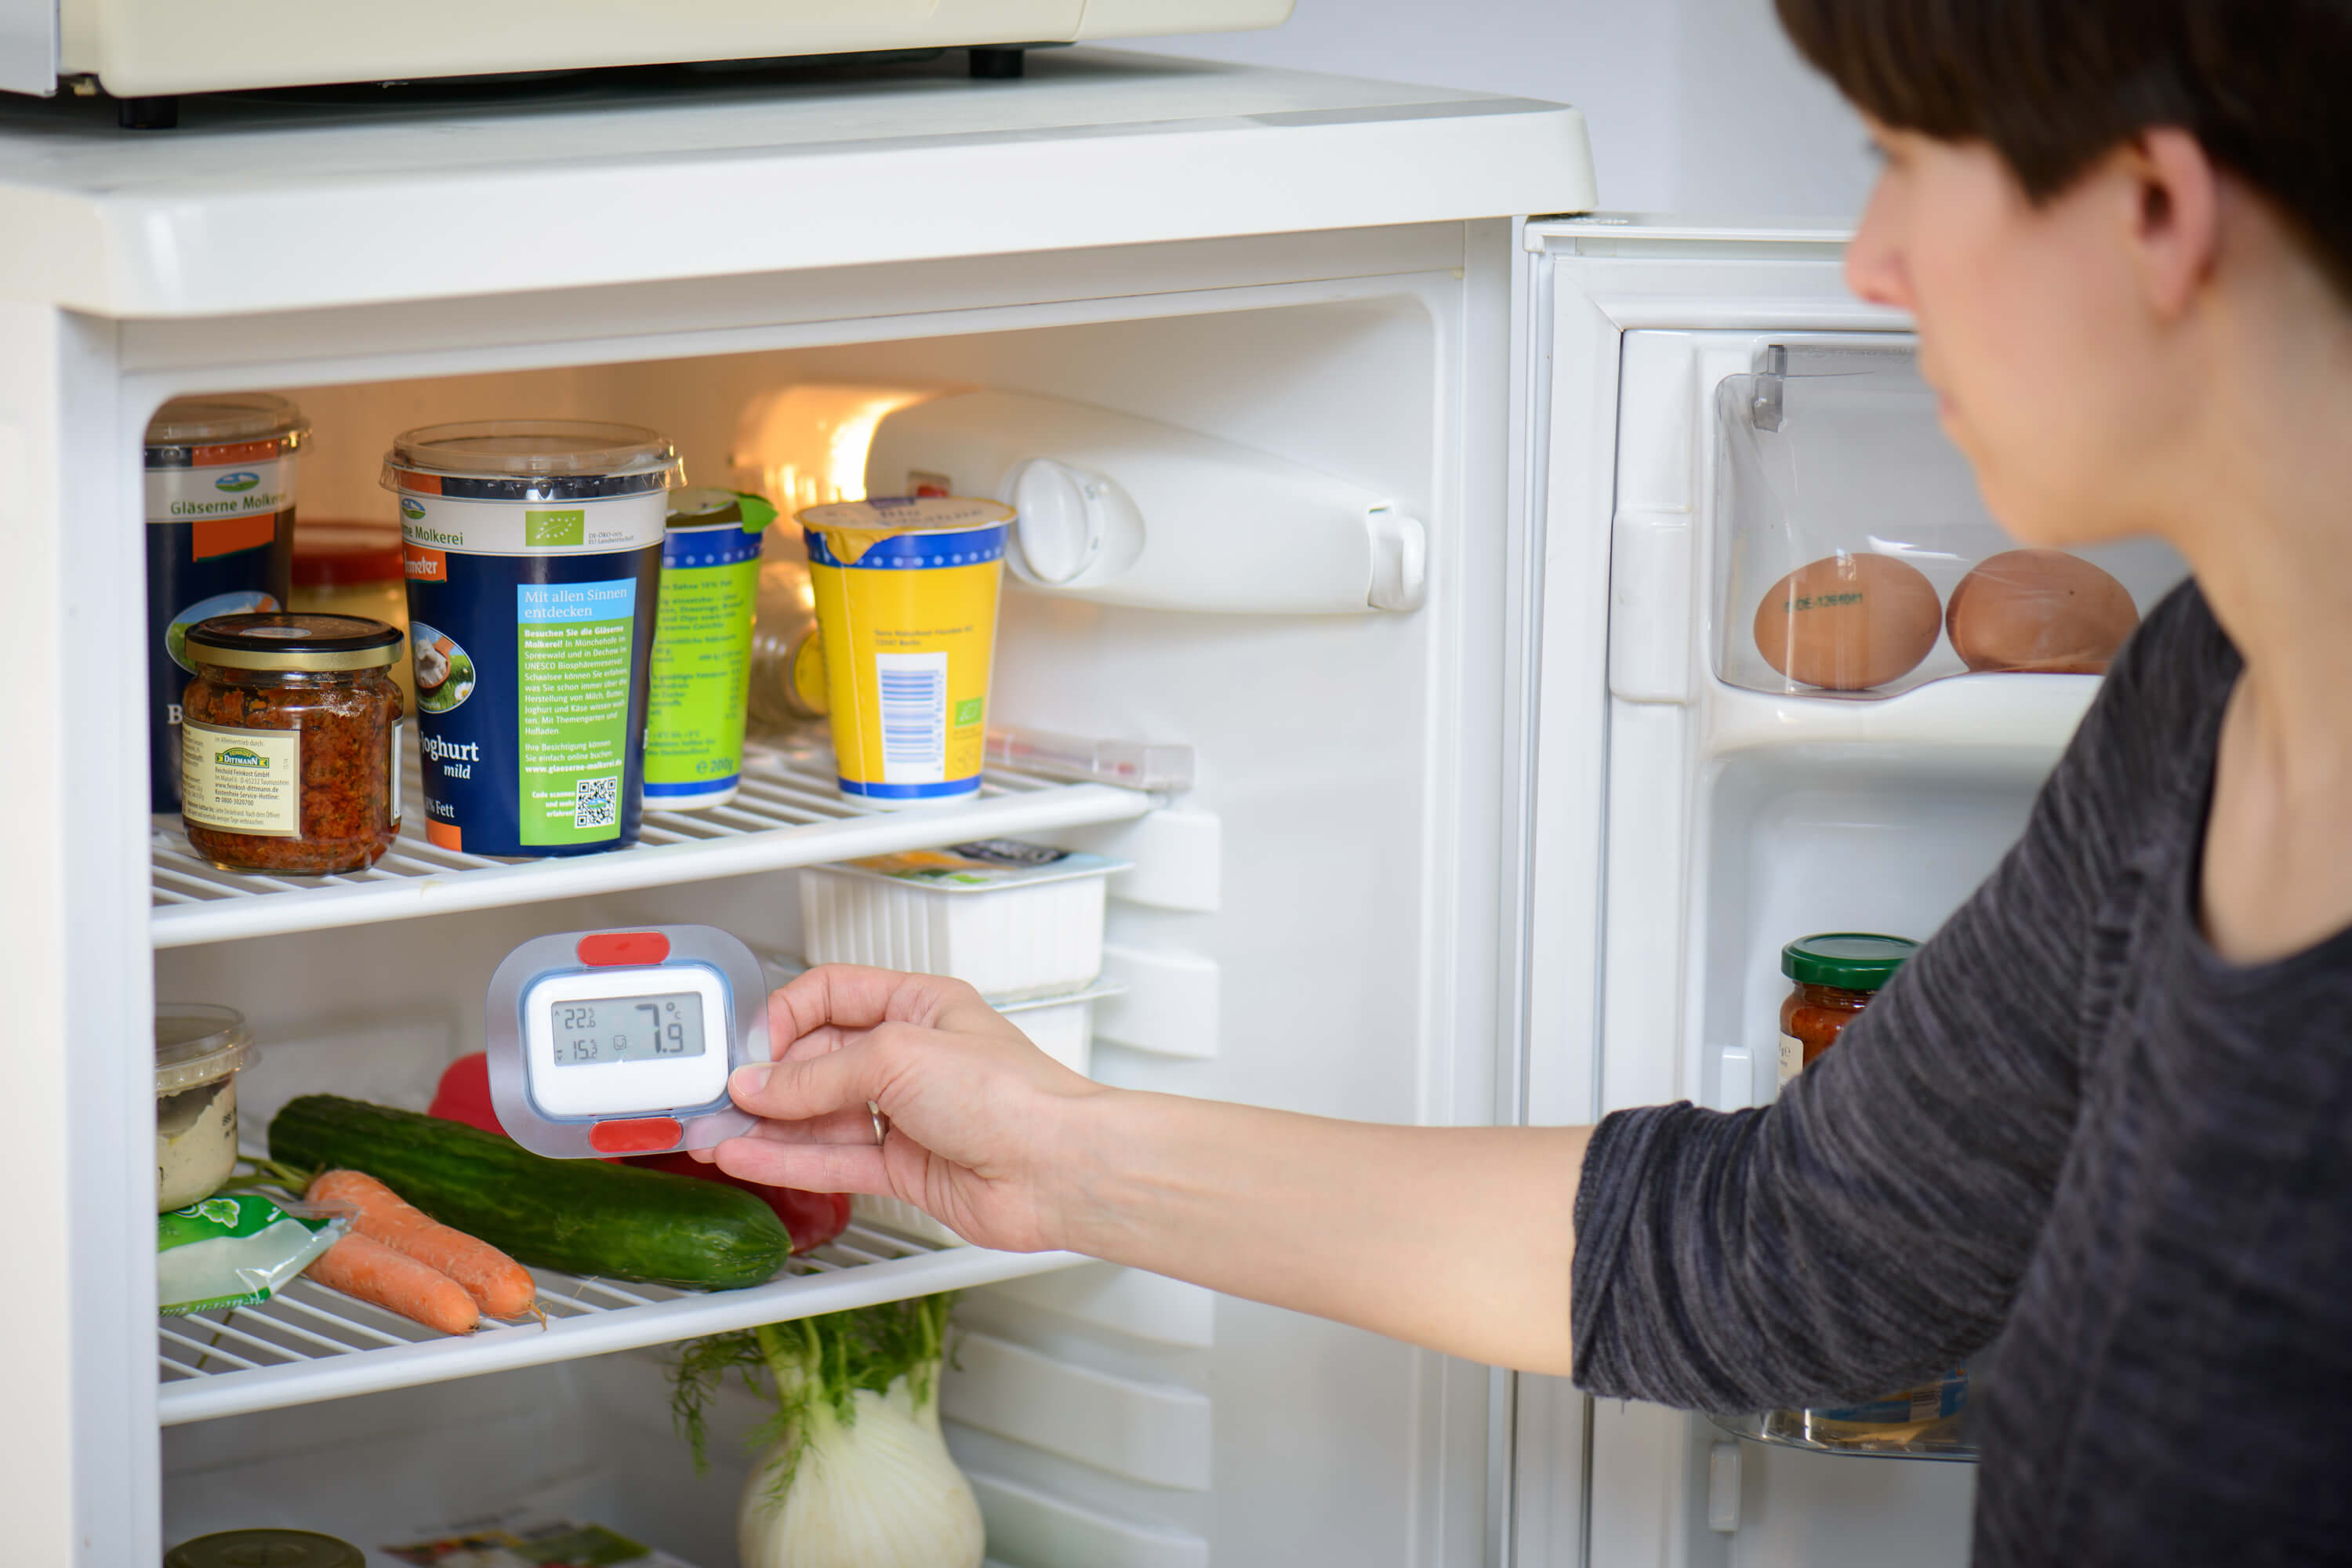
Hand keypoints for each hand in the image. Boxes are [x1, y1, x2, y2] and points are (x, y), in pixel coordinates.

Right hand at [703, 964, 1110, 1252]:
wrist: (1057, 1169)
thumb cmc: (1011, 1096)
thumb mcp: (899, 1056)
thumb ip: (819, 1073)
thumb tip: (760, 1084)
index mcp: (919, 1005)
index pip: (831, 996)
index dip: (785, 1018)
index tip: (750, 1048)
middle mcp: (913, 1056)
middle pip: (820, 1059)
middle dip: (768, 1079)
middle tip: (723, 1097)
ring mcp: (908, 1114)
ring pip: (821, 1116)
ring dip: (768, 1125)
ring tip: (718, 1133)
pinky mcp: (906, 1167)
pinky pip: (834, 1158)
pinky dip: (788, 1160)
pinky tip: (748, 1157)